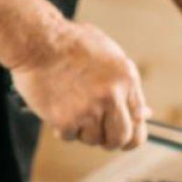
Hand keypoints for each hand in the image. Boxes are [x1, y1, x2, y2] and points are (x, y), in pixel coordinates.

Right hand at [12, 20, 146, 149]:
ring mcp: (88, 110)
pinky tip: (56, 106)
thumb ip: (126, 87)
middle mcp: (112, 96)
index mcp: (127, 79)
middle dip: (109, 140)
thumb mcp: (109, 56)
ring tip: (70, 106)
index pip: (138, 121)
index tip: (123, 137)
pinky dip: (62, 126)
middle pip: (120, 139)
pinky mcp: (65, 121)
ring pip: (93, 140)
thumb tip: (144, 114)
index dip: (131, 134)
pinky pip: (69, 136)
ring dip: (82, 130)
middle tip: (97, 133)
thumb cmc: (70, 43)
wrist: (37, 41)